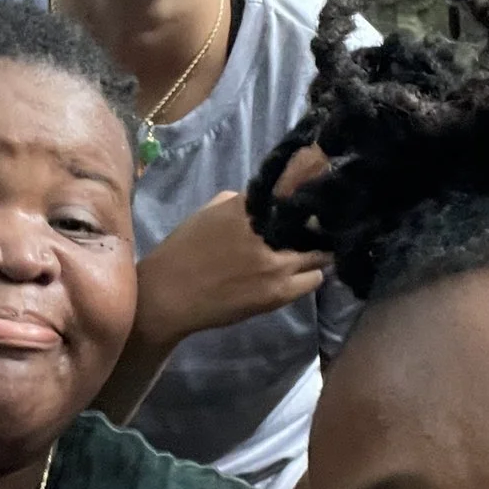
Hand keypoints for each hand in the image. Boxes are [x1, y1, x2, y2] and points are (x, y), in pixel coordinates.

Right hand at [135, 149, 331, 347]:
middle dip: (314, 228)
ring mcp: (276, 264)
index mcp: (247, 207)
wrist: (168, 295)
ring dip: (315, 254)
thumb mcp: (208, 213)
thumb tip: (266, 203)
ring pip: (320, 254)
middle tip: (311, 234)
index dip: (303, 200)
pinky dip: (310, 275)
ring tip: (307, 257)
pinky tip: (299, 275)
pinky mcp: (278, 292)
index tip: (307, 205)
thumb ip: (239, 203)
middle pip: (314, 224)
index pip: (293, 193)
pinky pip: (313, 279)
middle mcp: (267, 232)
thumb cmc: (183, 251)